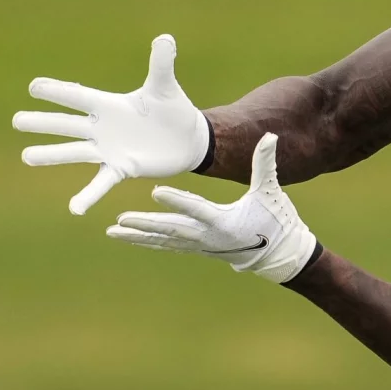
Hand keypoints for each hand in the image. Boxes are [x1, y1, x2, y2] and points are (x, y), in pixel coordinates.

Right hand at [15, 34, 210, 214]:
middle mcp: (102, 127)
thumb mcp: (164, 86)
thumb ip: (160, 64)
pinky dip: (87, 196)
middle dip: (43, 122)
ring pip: (74, 152)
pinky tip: (74, 209)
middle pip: (67, 124)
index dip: (58, 91)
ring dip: (51, 155)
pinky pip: (100, 183)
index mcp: (108, 104)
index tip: (34, 86)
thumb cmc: (172, 109)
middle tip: (17, 120)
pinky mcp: (121, 168)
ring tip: (26, 157)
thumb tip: (165, 38)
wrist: (186, 140)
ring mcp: (108, 149)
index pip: (78, 96)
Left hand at [106, 133, 319, 283]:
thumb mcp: (270, 191)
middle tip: (121, 220)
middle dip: (145, 225)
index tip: (156, 193)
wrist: (277, 253)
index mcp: (225, 221)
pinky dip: (146, 240)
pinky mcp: (195, 247)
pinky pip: (165, 244)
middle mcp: (208, 236)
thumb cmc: (275, 220)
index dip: (178, 201)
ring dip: (138, 236)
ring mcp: (200, 244)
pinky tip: (126, 236)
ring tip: (113, 230)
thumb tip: (269, 136)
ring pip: (163, 240)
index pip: (197, 209)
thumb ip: (265, 164)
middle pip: (172, 229)